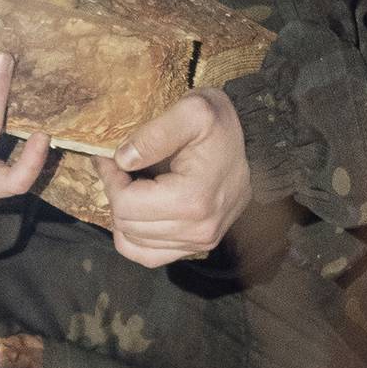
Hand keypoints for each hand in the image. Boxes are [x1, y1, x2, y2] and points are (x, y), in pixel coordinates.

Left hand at [104, 90, 251, 265]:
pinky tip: (137, 212)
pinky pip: (149, 256)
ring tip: (129, 186)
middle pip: (127, 225)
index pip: (125, 204)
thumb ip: (153, 134)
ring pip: (133, 243)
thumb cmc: (222, 125)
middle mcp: (197, 230)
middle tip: (118, 168)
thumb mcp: (192, 111)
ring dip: (123, 215)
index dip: (109, 179)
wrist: (257, 145)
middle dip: (115, 194)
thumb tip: (122, 160)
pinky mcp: (198, 246)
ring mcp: (199, 242)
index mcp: (192, 199)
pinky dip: (134, 237)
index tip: (109, 157)